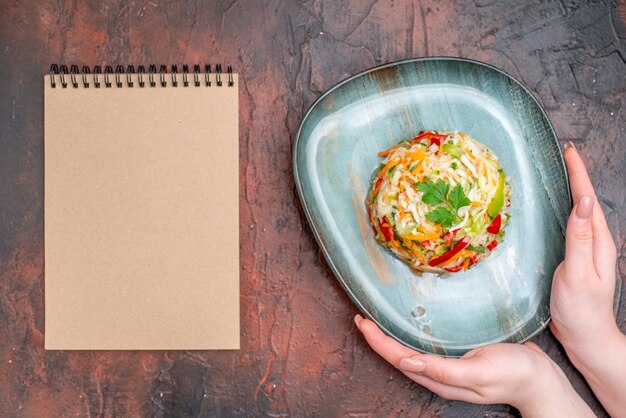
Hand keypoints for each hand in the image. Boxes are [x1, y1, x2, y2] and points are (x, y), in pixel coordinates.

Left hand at [355, 315, 592, 416]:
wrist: (540, 379)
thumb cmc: (514, 374)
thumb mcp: (480, 372)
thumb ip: (444, 370)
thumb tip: (408, 362)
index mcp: (439, 379)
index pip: (398, 359)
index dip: (377, 342)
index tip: (362, 322)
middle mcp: (438, 374)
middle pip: (397, 356)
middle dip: (377, 338)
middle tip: (362, 317)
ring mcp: (447, 366)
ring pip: (409, 351)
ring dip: (390, 336)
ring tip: (376, 318)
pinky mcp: (456, 356)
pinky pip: (425, 346)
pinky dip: (410, 333)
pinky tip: (408, 322)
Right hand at [549, 142, 624, 416]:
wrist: (586, 337)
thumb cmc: (582, 309)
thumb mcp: (579, 272)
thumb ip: (580, 238)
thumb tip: (583, 203)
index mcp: (599, 241)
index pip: (588, 201)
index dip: (579, 175)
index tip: (570, 151)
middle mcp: (595, 241)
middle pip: (585, 202)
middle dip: (575, 175)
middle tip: (563, 154)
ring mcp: (585, 250)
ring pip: (577, 212)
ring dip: (569, 190)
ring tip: (557, 172)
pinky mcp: (573, 258)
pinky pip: (568, 226)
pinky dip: (561, 210)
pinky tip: (550, 209)